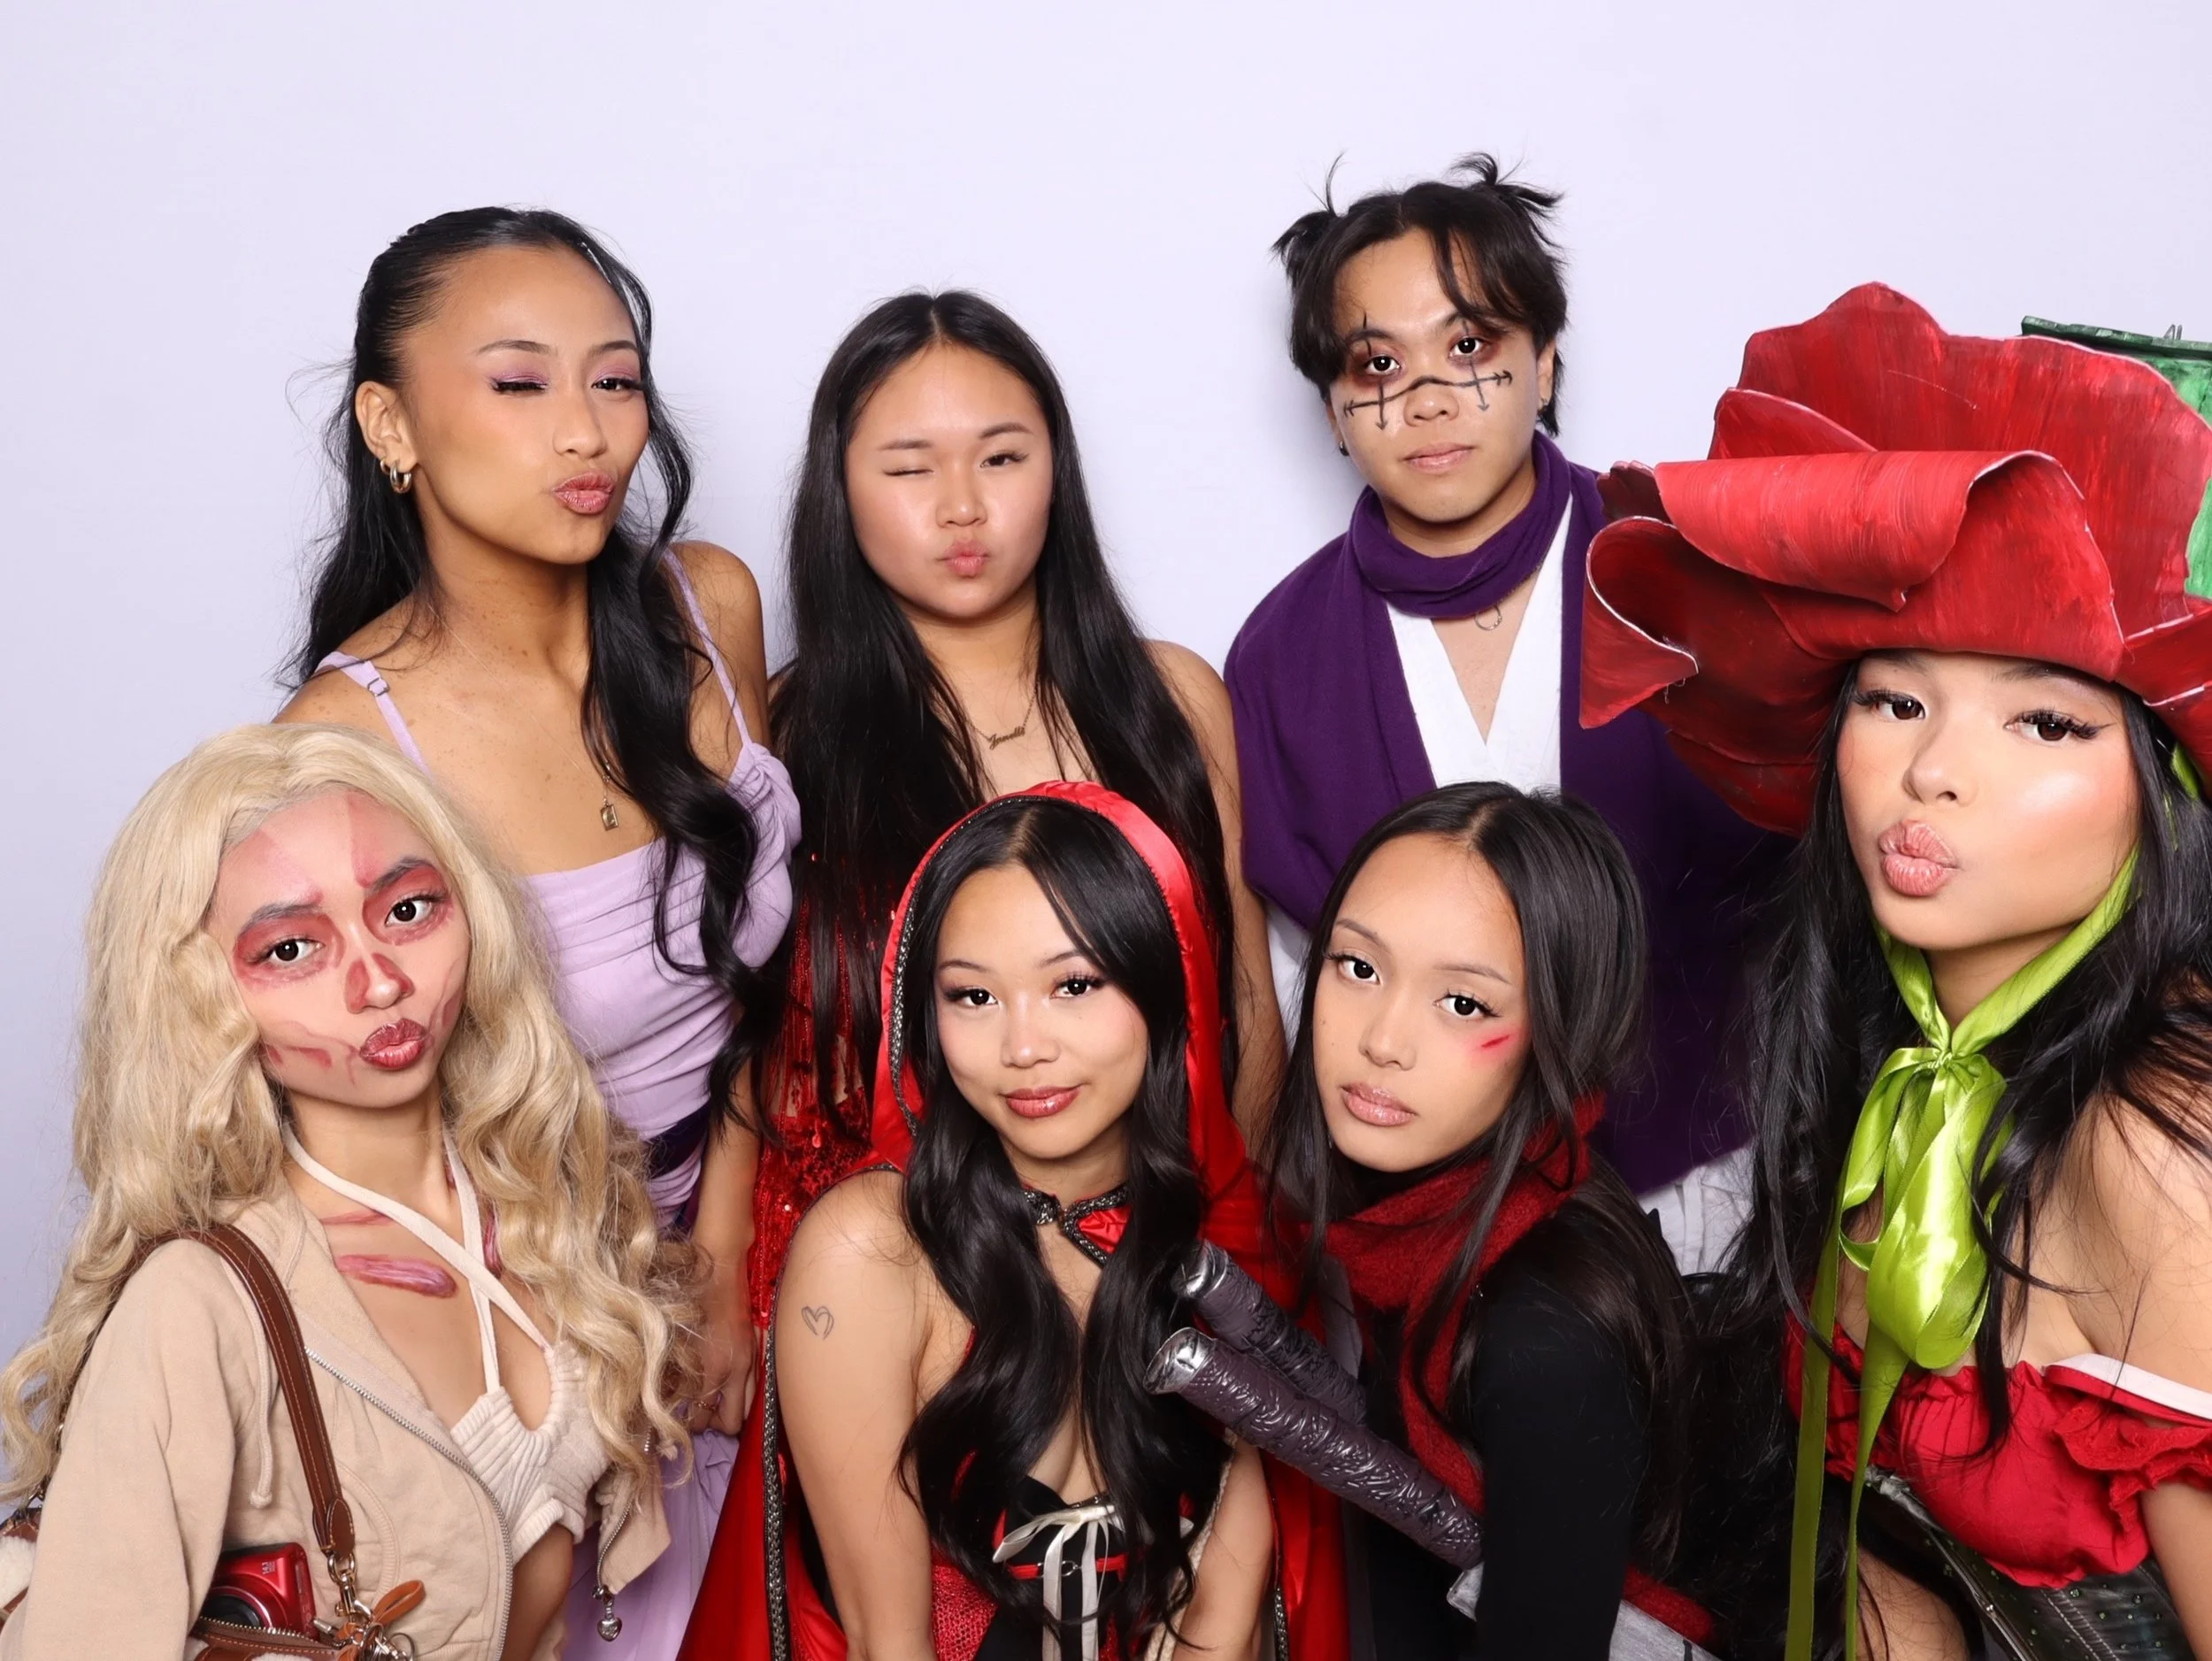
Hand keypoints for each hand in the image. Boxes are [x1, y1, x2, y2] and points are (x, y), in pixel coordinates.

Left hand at [687, 1259, 755, 1435]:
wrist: (723, 1264)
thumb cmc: (692, 1296)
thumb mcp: (675, 1338)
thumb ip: (673, 1374)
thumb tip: (667, 1399)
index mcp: (715, 1368)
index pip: (703, 1416)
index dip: (689, 1424)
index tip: (679, 1420)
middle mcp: (738, 1369)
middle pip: (734, 1421)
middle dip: (715, 1424)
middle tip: (698, 1414)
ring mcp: (752, 1358)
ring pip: (749, 1406)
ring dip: (730, 1408)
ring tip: (711, 1400)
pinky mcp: (758, 1348)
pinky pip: (754, 1384)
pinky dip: (740, 1390)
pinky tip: (724, 1380)